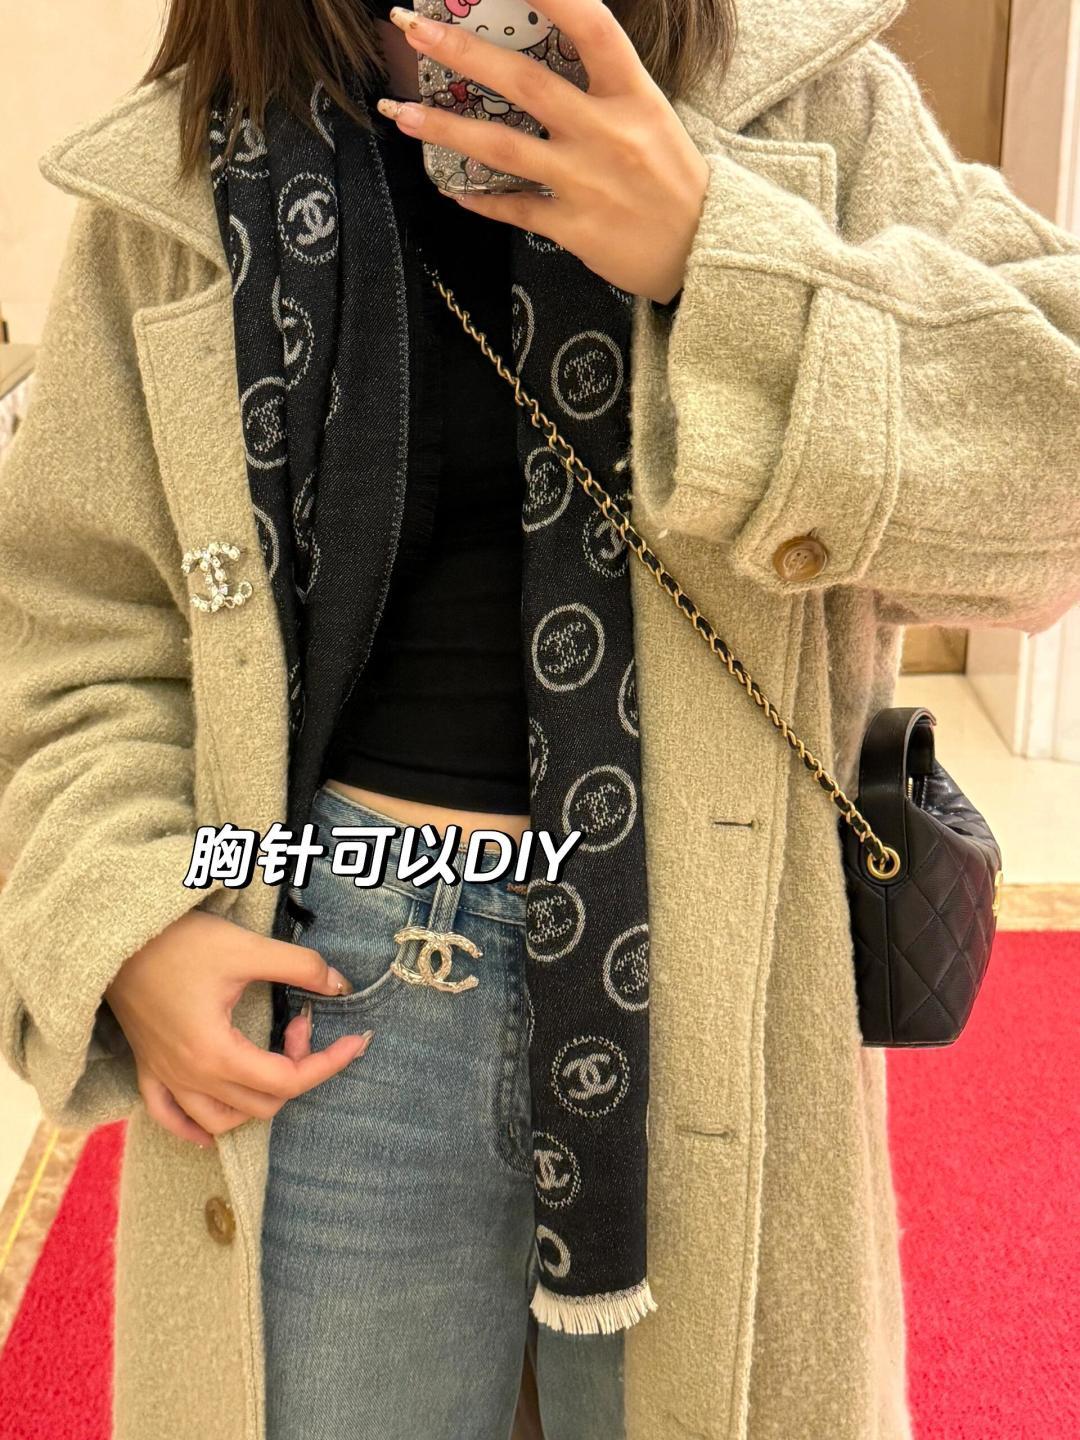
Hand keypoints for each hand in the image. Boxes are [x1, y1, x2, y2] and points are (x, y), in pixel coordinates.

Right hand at [104, 908, 370, 1147]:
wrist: (115, 940)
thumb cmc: (178, 943)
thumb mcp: (246, 949)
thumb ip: (299, 967)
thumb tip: (339, 984)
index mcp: (216, 1054)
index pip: (287, 1080)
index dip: (329, 1063)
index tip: (356, 1041)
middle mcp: (191, 1077)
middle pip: (262, 1103)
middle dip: (296, 1069)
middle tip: (300, 1021)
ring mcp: (166, 1077)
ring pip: (222, 1120)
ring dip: (257, 1099)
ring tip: (270, 1056)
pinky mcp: (148, 1069)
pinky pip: (171, 1118)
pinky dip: (195, 1128)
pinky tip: (212, 1128)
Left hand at [379, 0, 708, 303]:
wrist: (703, 249)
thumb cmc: (675, 181)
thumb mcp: (651, 117)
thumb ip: (603, 87)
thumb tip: (543, 59)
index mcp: (634, 95)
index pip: (592, 27)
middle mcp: (608, 134)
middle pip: (526, 82)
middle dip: (463, 53)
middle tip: (414, 30)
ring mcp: (587, 182)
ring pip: (503, 148)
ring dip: (447, 129)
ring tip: (404, 114)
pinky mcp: (575, 228)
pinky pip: (516, 209)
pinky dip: (480, 199)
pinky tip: (450, 187)